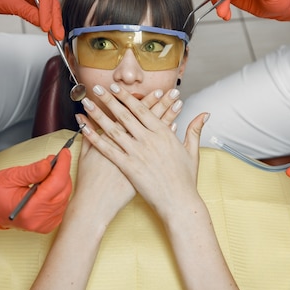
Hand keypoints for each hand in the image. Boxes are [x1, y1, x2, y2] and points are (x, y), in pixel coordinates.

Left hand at [0, 0, 63, 42]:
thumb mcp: (10, 2)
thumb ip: (26, 11)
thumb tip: (40, 21)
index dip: (47, 12)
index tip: (46, 25)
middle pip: (52, 3)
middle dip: (54, 20)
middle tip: (56, 34)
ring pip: (52, 10)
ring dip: (54, 24)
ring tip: (55, 36)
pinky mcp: (37, 3)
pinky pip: (46, 14)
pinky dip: (48, 23)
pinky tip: (50, 32)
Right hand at [0, 152, 71, 246]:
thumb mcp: (10, 176)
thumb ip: (32, 171)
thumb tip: (49, 164)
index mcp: (30, 208)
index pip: (56, 184)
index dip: (62, 165)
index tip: (65, 153)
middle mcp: (39, 219)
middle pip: (63, 190)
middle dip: (62, 172)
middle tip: (55, 160)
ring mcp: (44, 224)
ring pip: (64, 197)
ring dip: (60, 181)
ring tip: (49, 172)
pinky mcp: (47, 224)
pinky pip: (61, 205)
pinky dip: (59, 192)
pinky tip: (49, 185)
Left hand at [78, 84, 207, 220]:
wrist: (180, 202)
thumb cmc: (186, 179)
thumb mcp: (192, 151)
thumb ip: (195, 129)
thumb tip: (204, 114)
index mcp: (163, 133)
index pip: (141, 109)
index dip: (126, 97)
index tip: (116, 87)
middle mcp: (149, 140)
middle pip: (125, 114)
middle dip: (109, 99)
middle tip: (97, 87)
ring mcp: (137, 153)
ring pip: (114, 129)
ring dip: (98, 114)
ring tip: (87, 103)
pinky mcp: (129, 167)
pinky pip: (108, 150)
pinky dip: (95, 138)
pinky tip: (85, 129)